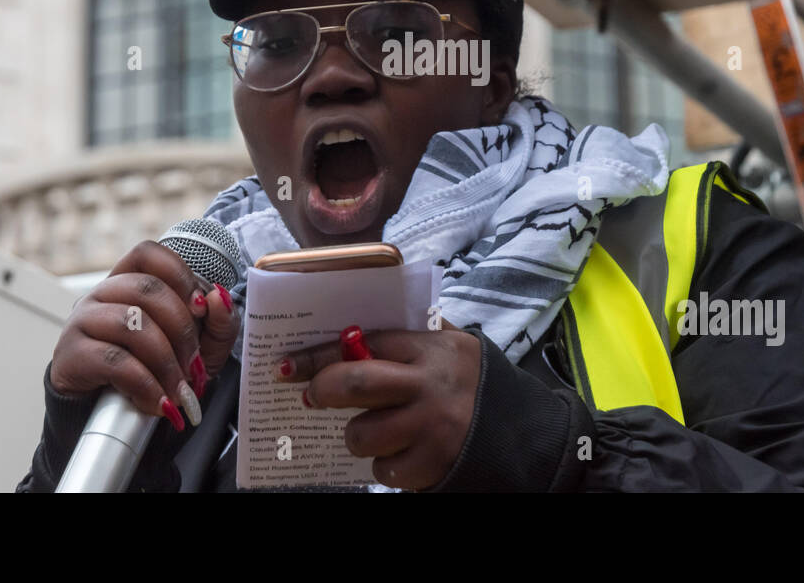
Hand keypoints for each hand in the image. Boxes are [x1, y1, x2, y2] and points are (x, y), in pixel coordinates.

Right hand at [49, 241, 239, 430]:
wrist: (113, 420)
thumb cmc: (158, 372)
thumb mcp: (200, 348)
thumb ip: (218, 321)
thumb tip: (217, 297)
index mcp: (129, 282)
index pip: (148, 254)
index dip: (179, 274)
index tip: (200, 308)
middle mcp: (101, 294)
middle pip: (147, 289)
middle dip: (182, 330)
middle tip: (194, 366)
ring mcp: (81, 321)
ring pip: (131, 323)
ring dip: (166, 362)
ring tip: (179, 391)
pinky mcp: (70, 356)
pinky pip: (114, 361)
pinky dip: (145, 384)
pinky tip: (158, 402)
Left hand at [277, 321, 480, 489]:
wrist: (515, 431)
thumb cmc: (467, 383)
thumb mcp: (449, 345)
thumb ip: (407, 335)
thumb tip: (344, 333)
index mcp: (430, 348)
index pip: (363, 343)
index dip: (320, 356)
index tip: (288, 367)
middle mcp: (430, 384)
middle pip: (355, 384)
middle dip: (322, 390)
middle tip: (311, 398)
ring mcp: (431, 426)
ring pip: (362, 434)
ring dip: (356, 435)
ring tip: (373, 430)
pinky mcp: (432, 463)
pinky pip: (383, 469)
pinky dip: (384, 465)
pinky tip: (401, 453)